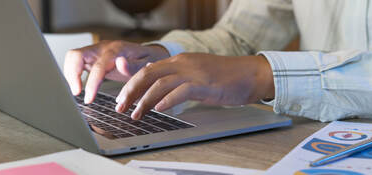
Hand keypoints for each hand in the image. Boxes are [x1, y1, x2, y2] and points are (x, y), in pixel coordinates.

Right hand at [63, 40, 169, 103]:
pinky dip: (72, 73)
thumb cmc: (148, 61)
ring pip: (73, 57)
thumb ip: (133, 66)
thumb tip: (120, 63)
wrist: (148, 54)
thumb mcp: (147, 64)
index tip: (88, 99)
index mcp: (116, 51)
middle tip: (76, 93)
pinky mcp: (92, 56)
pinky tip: (77, 86)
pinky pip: (75, 61)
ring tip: (76, 91)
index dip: (91, 83)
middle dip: (72, 74)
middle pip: (77, 55)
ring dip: (70, 74)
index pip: (98, 66)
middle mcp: (103, 48)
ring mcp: (95, 51)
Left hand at [114, 53, 274, 119]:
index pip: (148, 69)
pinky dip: (167, 101)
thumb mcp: (196, 74)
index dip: (131, 83)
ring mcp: (194, 73)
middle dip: (130, 91)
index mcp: (180, 60)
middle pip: (148, 74)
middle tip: (120, 106)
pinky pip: (181, 91)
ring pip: (160, 84)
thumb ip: (177, 79)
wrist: (251, 74)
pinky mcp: (205, 84)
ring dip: (144, 100)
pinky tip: (159, 110)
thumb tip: (158, 90)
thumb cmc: (226, 77)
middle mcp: (183, 63)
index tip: (121, 98)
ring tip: (136, 114)